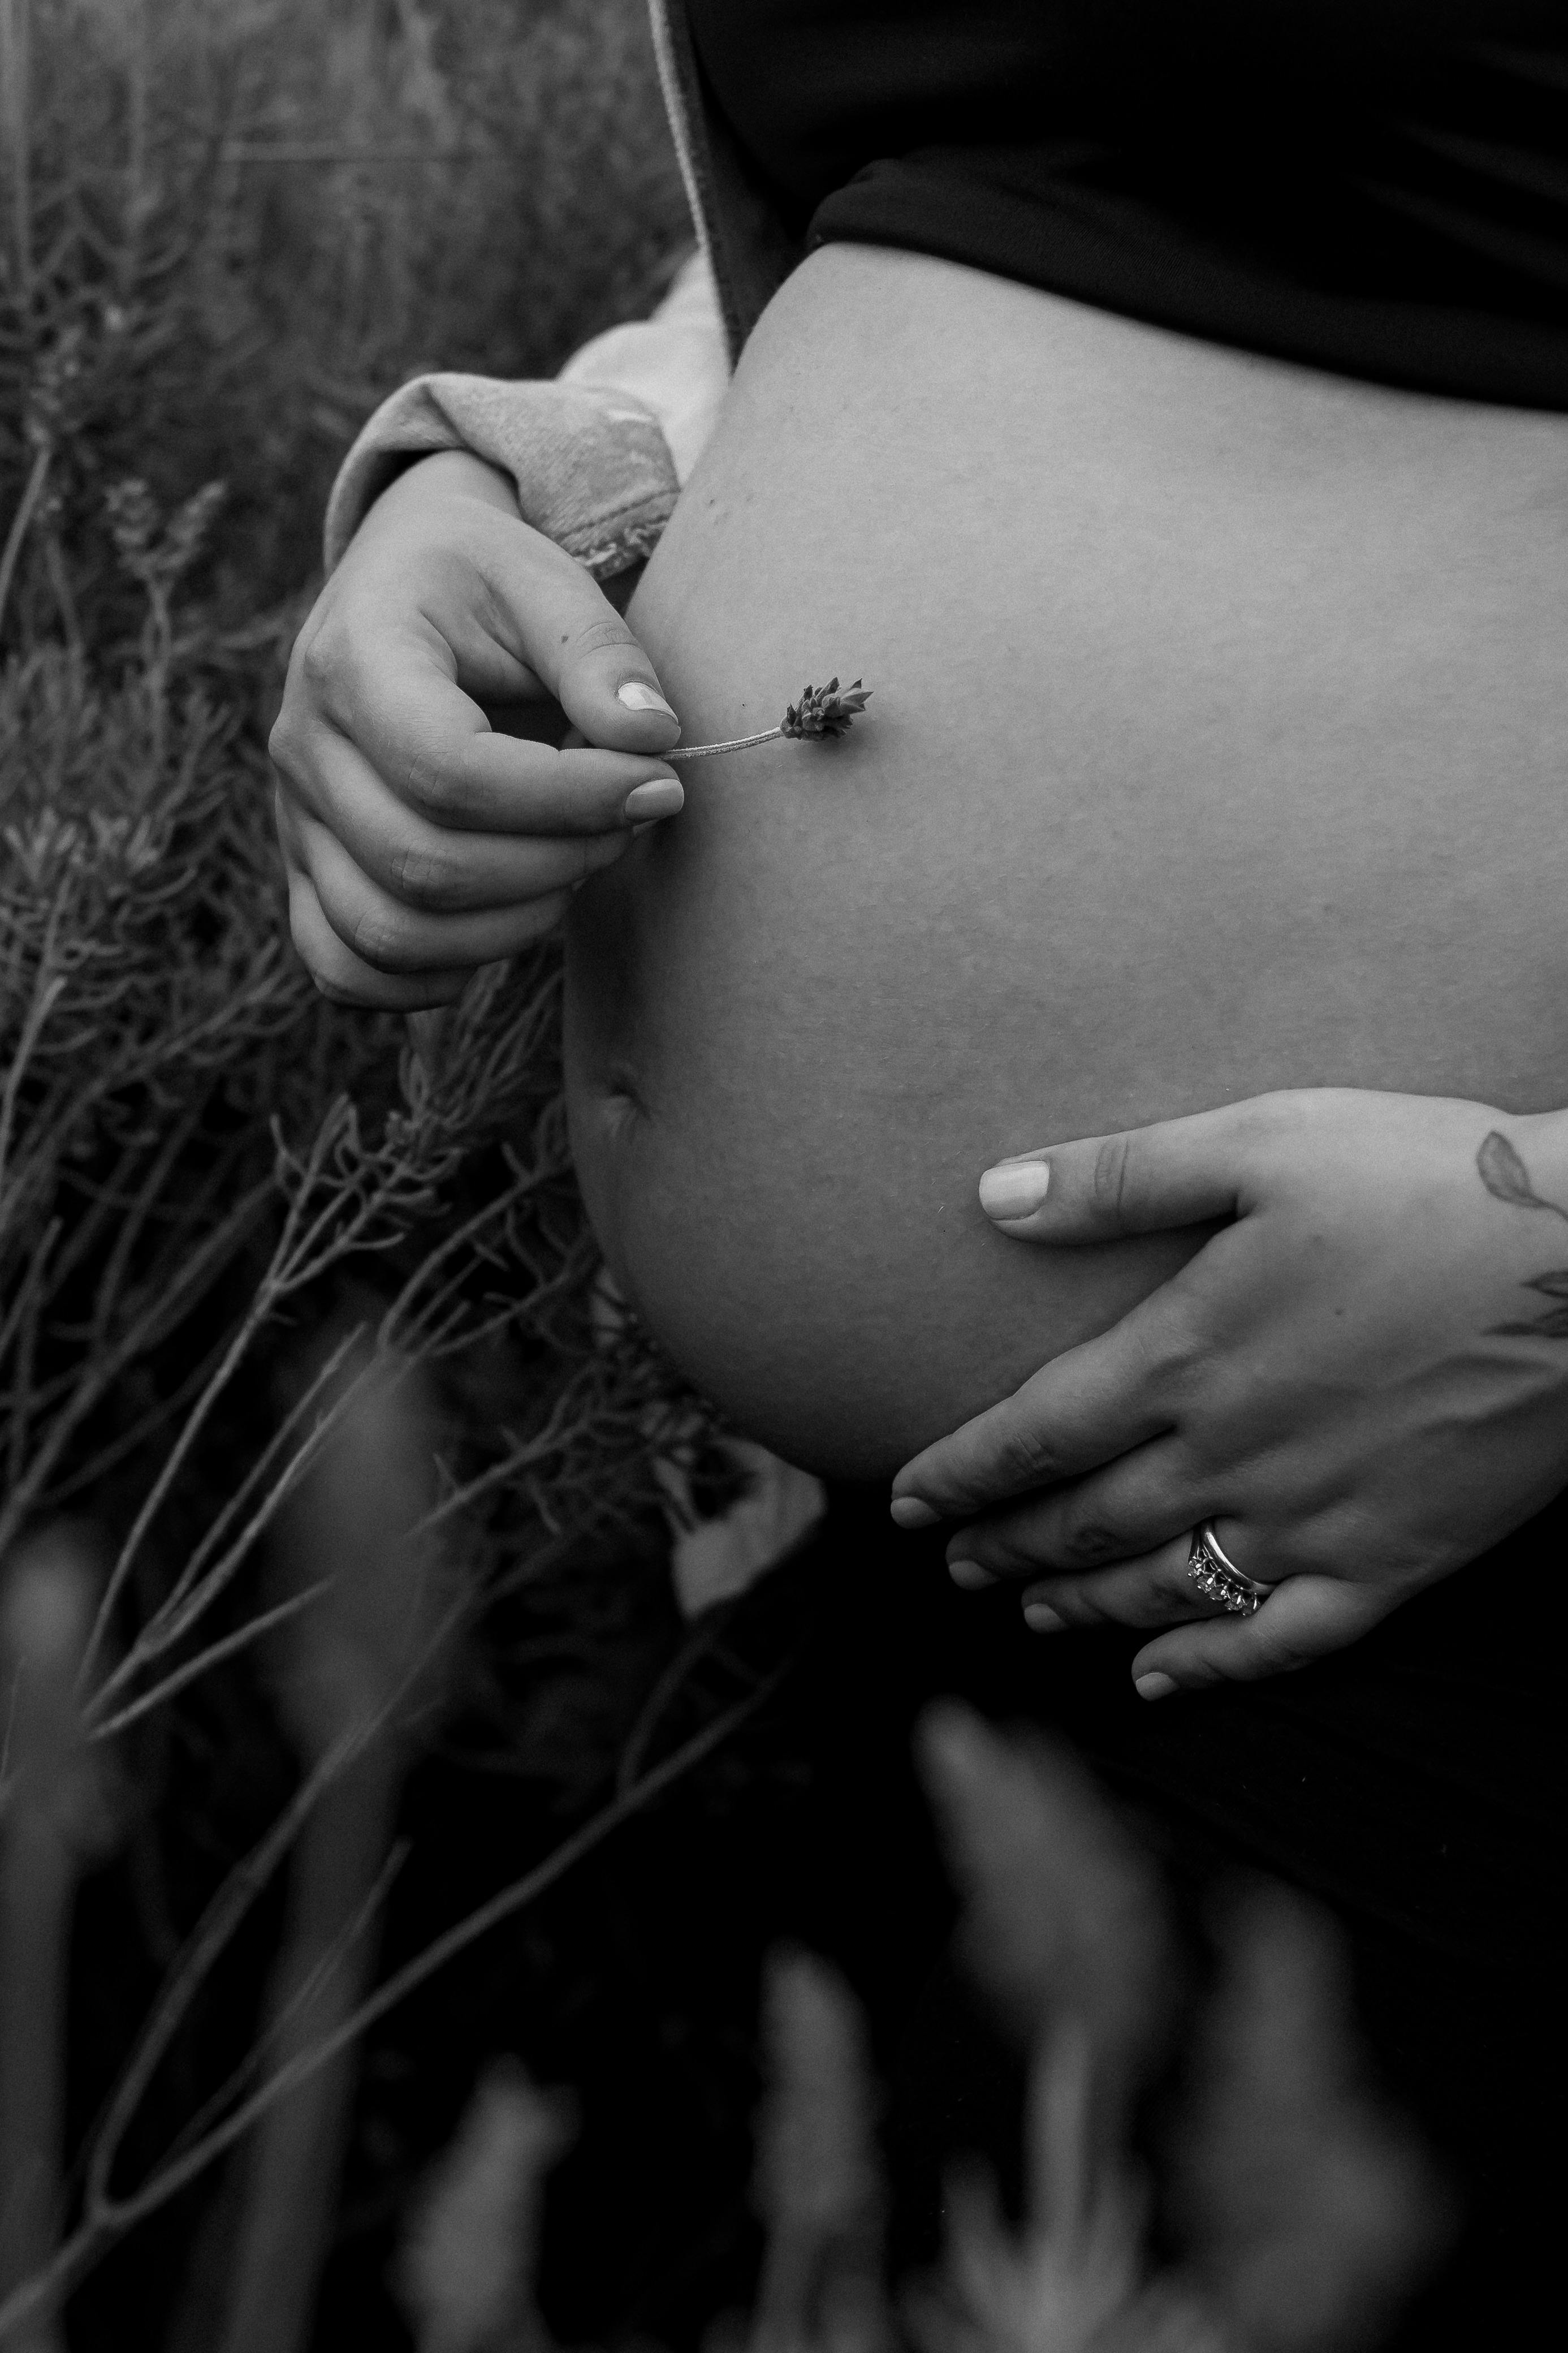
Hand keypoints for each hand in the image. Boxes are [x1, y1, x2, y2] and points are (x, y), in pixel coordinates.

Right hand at [270, 450, 684, 1008]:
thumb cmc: (481, 583)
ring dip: (510, 927)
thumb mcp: (545, 579)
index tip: (657, 783)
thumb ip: (600, 653)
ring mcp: (296, 820)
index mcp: (355, 659)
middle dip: (554, 864)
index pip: (449, 771)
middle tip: (629, 825)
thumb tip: (652, 737)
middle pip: (423, 866)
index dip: (568, 799)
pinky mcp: (307, 871)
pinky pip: (344, 968)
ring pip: (388, 934)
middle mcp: (305, 747)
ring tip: (577, 867)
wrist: (400, 583)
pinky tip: (504, 926)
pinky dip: (429, 980)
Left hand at [890, 1091, 1567, 1696]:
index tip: (903, 1497)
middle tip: (954, 1563)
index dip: (958, 1473)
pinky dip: (1208, 1668)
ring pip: (1160, 1589)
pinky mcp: (1394, 1563)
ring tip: (1029, 1612)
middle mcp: (1229, 1457)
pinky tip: (1157, 1681)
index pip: (1031, 1436)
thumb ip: (1119, 1178)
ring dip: (1078, 1605)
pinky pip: (1279, 1640)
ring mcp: (1312, 1522)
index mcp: (1185, 1358)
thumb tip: (990, 1195)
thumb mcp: (1263, 1141)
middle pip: (1082, 1522)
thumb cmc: (1431, 1182)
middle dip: (1003, 1546)